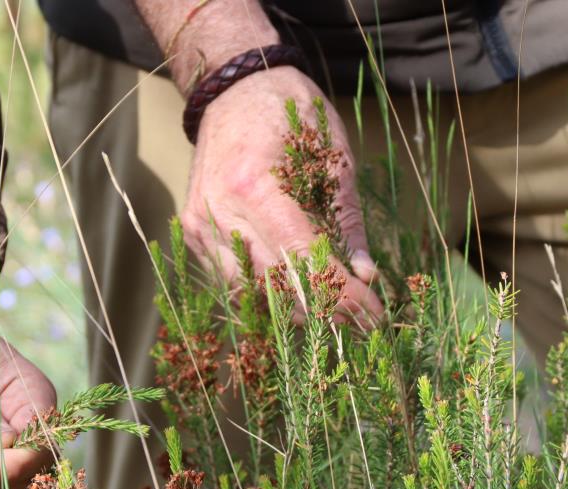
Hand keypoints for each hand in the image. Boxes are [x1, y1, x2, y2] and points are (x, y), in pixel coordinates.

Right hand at [183, 66, 383, 325]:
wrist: (233, 90)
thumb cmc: (288, 112)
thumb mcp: (332, 154)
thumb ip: (347, 218)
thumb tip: (365, 275)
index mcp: (255, 185)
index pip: (303, 258)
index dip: (341, 293)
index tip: (374, 313)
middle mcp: (220, 212)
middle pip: (274, 284)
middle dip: (322, 308)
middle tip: (359, 320)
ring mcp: (200, 225)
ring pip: (249, 291)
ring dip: (293, 308)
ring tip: (332, 311)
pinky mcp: (194, 233)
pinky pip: (230, 279)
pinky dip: (266, 292)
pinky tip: (296, 294)